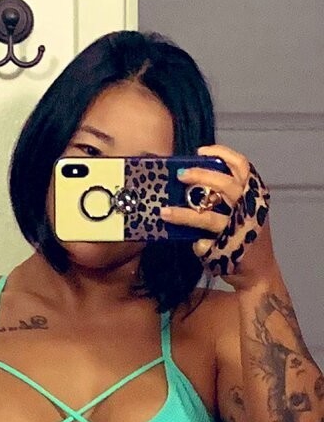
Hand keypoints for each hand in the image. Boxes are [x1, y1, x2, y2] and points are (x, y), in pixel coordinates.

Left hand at [160, 144, 278, 289]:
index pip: (243, 167)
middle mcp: (250, 209)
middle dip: (201, 177)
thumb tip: (189, 181)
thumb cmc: (242, 235)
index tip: (201, 150)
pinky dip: (197, 245)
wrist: (258, 271)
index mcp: (254, 195)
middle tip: (180, 175)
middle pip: (226, 186)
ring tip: (164, 212)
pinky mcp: (228, 250)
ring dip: (185, 214)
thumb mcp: (241, 210)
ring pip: (210, 218)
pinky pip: (205, 244)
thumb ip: (222, 196)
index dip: (223, 154)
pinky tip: (192, 245)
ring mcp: (238, 231)